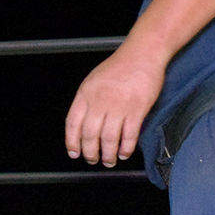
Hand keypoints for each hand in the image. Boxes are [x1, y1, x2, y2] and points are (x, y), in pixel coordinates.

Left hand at [64, 46, 165, 167]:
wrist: (143, 53)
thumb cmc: (120, 66)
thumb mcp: (94, 80)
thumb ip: (88, 101)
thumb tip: (84, 126)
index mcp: (86, 93)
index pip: (73, 123)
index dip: (72, 142)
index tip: (74, 153)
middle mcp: (99, 101)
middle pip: (90, 135)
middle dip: (90, 153)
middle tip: (93, 160)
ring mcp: (118, 106)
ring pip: (109, 139)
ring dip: (108, 155)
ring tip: (109, 161)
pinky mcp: (137, 109)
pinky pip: (129, 136)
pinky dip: (126, 148)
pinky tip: (124, 153)